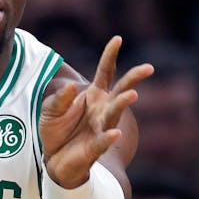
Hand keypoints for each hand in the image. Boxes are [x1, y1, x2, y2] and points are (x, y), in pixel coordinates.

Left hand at [40, 36, 152, 187]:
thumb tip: (71, 87)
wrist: (55, 159)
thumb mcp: (50, 110)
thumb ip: (60, 98)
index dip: (110, 56)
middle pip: (120, 91)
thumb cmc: (57, 130)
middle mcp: (102, 109)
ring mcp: (101, 127)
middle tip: (148, 68)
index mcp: (94, 96)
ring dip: (122, 104)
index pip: (105, 72)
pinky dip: (109, 136)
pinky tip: (114, 132)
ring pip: (114, 114)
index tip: (117, 39)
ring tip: (131, 94)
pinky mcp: (95, 147)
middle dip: (133, 79)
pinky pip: (103, 141)